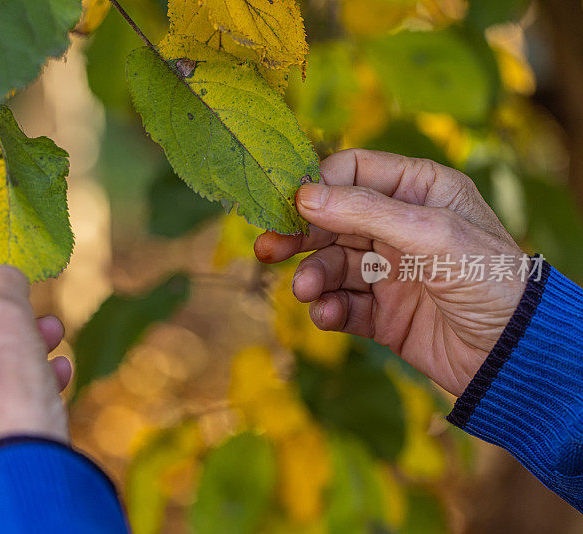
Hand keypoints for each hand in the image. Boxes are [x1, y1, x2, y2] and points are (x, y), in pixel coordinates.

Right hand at [255, 149, 527, 395]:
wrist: (515, 355)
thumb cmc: (489, 279)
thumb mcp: (431, 234)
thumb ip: (366, 211)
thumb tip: (304, 194)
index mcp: (418, 191)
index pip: (353, 172)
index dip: (318, 186)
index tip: (288, 205)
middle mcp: (399, 227)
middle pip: (332, 220)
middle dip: (300, 234)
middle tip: (269, 247)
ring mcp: (389, 271)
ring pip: (332, 265)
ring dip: (312, 277)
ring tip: (306, 291)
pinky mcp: (383, 313)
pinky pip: (343, 305)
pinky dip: (329, 310)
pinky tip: (328, 315)